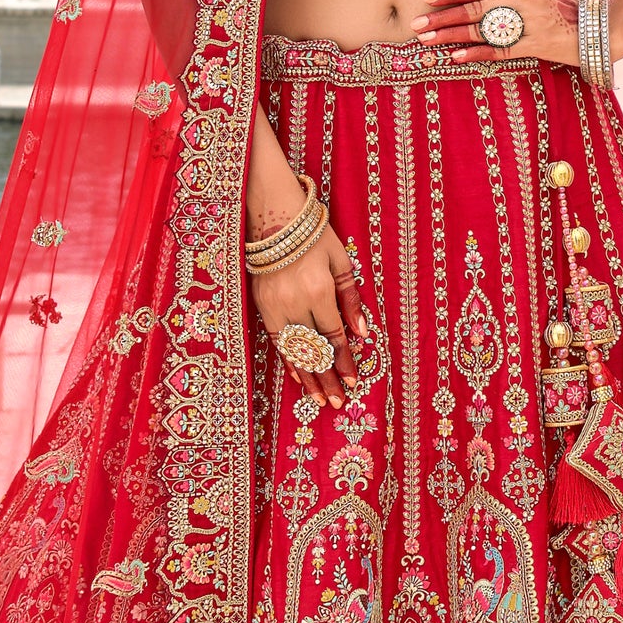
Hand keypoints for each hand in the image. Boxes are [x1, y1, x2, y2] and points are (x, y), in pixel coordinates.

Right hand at [250, 220, 365, 409]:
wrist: (275, 220)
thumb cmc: (314, 237)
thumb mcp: (341, 263)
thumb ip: (351, 300)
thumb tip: (362, 333)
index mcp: (319, 291)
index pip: (333, 337)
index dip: (344, 362)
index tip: (354, 382)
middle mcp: (295, 303)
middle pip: (314, 350)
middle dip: (327, 379)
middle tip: (337, 402)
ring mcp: (274, 306)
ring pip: (294, 351)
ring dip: (308, 377)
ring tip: (320, 399)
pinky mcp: (261, 306)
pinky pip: (276, 340)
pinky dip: (289, 359)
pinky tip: (299, 376)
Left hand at [412, 0, 622, 68]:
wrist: (603, 30)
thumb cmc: (577, 7)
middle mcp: (523, 1)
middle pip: (474, 9)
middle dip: (442, 16)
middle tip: (416, 24)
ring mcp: (528, 24)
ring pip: (481, 30)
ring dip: (450, 35)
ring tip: (427, 41)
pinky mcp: (534, 46)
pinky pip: (499, 51)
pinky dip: (476, 53)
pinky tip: (456, 57)